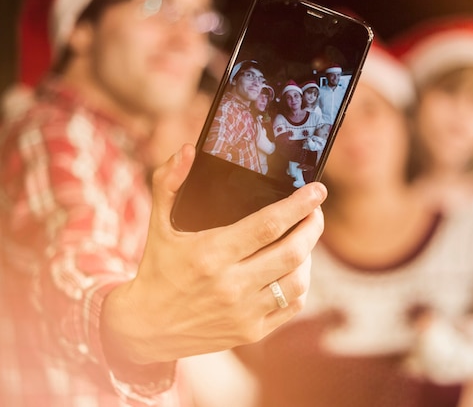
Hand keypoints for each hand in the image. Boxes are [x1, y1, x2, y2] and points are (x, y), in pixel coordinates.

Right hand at [101, 143, 326, 365]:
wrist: (145, 328)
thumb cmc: (157, 268)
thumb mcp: (158, 223)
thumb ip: (169, 182)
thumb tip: (188, 149)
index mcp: (210, 254)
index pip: (268, 225)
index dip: (299, 205)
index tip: (317, 190)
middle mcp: (230, 285)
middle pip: (292, 251)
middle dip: (313, 225)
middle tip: (316, 210)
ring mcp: (243, 312)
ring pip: (297, 281)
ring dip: (308, 255)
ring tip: (304, 238)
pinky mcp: (250, 332)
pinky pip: (292, 306)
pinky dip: (300, 284)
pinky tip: (294, 269)